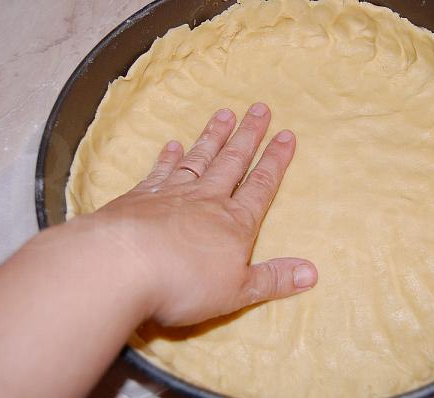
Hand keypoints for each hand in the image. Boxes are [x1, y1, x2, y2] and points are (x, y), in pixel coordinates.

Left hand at [92, 103, 317, 325]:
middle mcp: (207, 200)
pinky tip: (173, 145)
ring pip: (200, 158)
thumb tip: (312, 273)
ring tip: (225, 114)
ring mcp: (172, 194)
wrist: (122, 267)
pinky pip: (161, 171)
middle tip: (260, 108)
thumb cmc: (184, 283)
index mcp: (234, 223)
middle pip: (232, 162)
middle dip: (249, 136)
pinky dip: (168, 157)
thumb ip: (273, 279)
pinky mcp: (141, 197)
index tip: (286, 135)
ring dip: (214, 136)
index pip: (261, 186)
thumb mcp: (238, 291)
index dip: (276, 161)